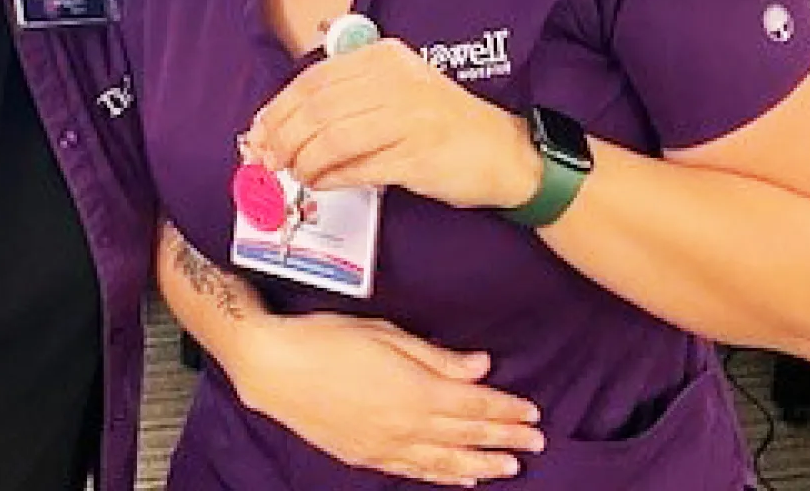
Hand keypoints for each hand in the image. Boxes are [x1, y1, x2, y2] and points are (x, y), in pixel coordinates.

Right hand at [230, 313, 544, 485]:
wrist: (274, 368)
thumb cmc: (327, 340)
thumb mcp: (385, 333)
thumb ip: (435, 355)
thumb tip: (480, 365)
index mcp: (416, 390)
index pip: (475, 404)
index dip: (507, 410)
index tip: (532, 413)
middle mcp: (407, 424)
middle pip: (467, 434)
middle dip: (505, 438)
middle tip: (536, 443)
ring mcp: (386, 445)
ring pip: (446, 460)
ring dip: (482, 464)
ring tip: (510, 468)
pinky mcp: (366, 456)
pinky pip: (414, 471)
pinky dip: (442, 476)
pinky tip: (460, 477)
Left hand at [243, 38, 541, 210]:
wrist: (504, 153)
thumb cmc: (442, 124)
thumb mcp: (397, 90)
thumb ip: (348, 98)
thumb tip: (284, 122)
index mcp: (385, 58)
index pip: (314, 80)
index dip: (278, 108)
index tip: (258, 131)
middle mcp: (396, 81)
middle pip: (317, 109)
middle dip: (282, 138)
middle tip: (266, 159)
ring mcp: (409, 117)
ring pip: (331, 138)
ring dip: (303, 161)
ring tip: (294, 174)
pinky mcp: (417, 155)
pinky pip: (357, 167)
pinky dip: (330, 178)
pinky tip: (319, 183)